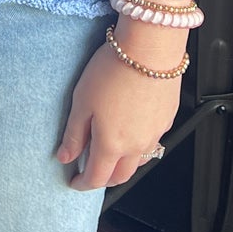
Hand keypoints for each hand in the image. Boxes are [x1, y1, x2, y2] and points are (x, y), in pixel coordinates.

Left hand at [56, 29, 183, 190]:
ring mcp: (155, 133)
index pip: (96, 178)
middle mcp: (136, 146)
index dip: (82, 183)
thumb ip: (74, 134)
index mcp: (112, 145)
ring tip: (110, 152)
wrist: (149, 48)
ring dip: (123, 165)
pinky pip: (153, 142)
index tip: (74, 181)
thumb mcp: (82, 102)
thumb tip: (65, 156)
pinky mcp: (167, 119)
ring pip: (139, 162)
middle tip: (91, 171)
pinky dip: (139, 145)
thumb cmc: (114, 70)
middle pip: (120, 176)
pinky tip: (130, 131)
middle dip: (104, 179)